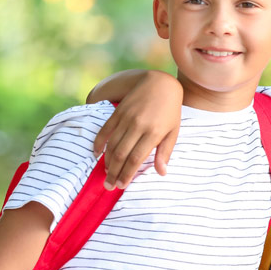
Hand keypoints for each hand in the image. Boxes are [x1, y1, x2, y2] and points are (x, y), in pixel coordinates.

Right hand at [92, 72, 182, 188]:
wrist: (160, 84)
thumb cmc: (170, 111)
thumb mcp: (173, 132)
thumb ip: (165, 152)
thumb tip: (161, 173)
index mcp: (153, 133)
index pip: (135, 158)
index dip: (127, 174)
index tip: (121, 185)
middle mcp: (138, 126)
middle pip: (121, 155)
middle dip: (114, 173)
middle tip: (109, 185)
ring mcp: (126, 118)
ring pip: (112, 145)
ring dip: (107, 162)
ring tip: (106, 174)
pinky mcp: (117, 112)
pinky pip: (105, 130)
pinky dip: (99, 143)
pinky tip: (97, 154)